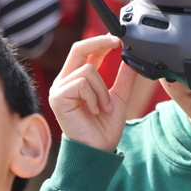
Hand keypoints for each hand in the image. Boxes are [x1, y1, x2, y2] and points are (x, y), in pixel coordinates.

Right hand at [49, 35, 137, 152]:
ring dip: (103, 90)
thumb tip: (132, 58)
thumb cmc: (104, 129)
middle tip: (117, 42)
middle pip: (78, 48)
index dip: (101, 41)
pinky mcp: (57, 97)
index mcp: (77, 80)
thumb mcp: (119, 97)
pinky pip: (81, 83)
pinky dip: (94, 97)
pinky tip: (95, 110)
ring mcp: (59, 89)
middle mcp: (65, 82)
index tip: (119, 39)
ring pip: (87, 70)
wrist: (98, 150)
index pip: (85, 52)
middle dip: (99, 42)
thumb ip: (124, 78)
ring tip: (104, 108)